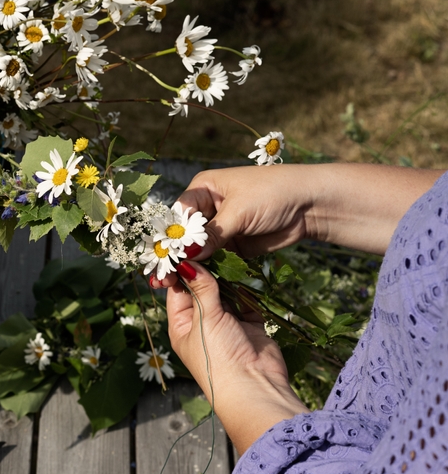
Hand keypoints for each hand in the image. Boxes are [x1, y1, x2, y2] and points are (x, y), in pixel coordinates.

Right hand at [151, 164, 441, 289]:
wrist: (311, 205)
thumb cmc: (273, 194)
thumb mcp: (239, 212)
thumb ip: (212, 234)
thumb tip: (187, 255)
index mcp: (203, 189)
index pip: (179, 214)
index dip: (171, 237)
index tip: (164, 258)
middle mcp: (207, 207)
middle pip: (184, 234)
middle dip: (176, 255)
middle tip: (162, 277)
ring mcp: (220, 228)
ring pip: (198, 250)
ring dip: (189, 266)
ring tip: (170, 285)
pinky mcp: (233, 245)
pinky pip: (215, 260)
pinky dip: (207, 271)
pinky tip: (193, 284)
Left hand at [166, 261, 306, 453]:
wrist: (256, 387)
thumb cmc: (219, 358)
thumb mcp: (205, 319)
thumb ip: (201, 289)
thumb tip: (189, 263)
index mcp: (181, 326)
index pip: (177, 290)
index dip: (181, 270)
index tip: (186, 246)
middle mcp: (201, 324)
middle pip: (201, 288)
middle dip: (207, 271)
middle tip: (211, 244)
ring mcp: (226, 324)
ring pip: (225, 292)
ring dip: (228, 278)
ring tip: (228, 253)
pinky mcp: (249, 325)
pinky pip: (247, 301)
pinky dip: (247, 290)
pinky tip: (246, 272)